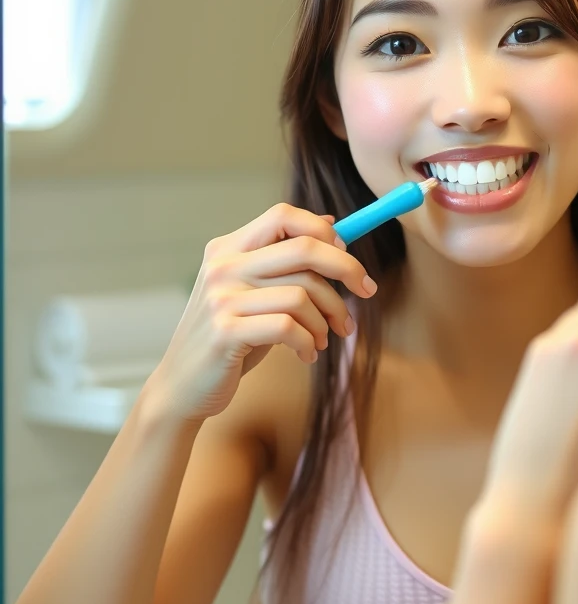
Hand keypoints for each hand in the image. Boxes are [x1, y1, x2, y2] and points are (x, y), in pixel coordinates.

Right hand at [145, 203, 375, 423]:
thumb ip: (285, 259)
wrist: (184, 387)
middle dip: (347, 269)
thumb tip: (332, 222)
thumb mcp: (254, 291)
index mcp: (229, 248)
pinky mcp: (225, 332)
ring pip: (303, 293)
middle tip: (367, 290)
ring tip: (326, 338)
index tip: (348, 254)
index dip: (324, 230)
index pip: (284, 216)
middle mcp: (223, 266)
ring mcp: (221, 298)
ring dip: (328, 318)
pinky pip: (290, 327)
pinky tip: (308, 354)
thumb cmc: (231, 335)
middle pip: (303, 248)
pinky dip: (309, 342)